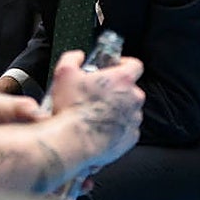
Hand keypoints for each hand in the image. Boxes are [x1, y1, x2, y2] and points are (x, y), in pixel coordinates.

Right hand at [47, 51, 143, 165]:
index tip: (114, 67)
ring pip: (129, 109)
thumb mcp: (64, 73)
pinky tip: (100, 127)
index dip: (124, 64)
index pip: (135, 65)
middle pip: (130, 88)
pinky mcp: (130, 138)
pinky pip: (126, 128)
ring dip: (117, 108)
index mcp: (122, 80)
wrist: (73, 142)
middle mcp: (133, 98)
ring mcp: (134, 120)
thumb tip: (78, 57)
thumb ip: (73, 58)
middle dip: (116, 89)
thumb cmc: (71, 109)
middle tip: (98, 93)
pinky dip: (116, 127)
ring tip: (97, 113)